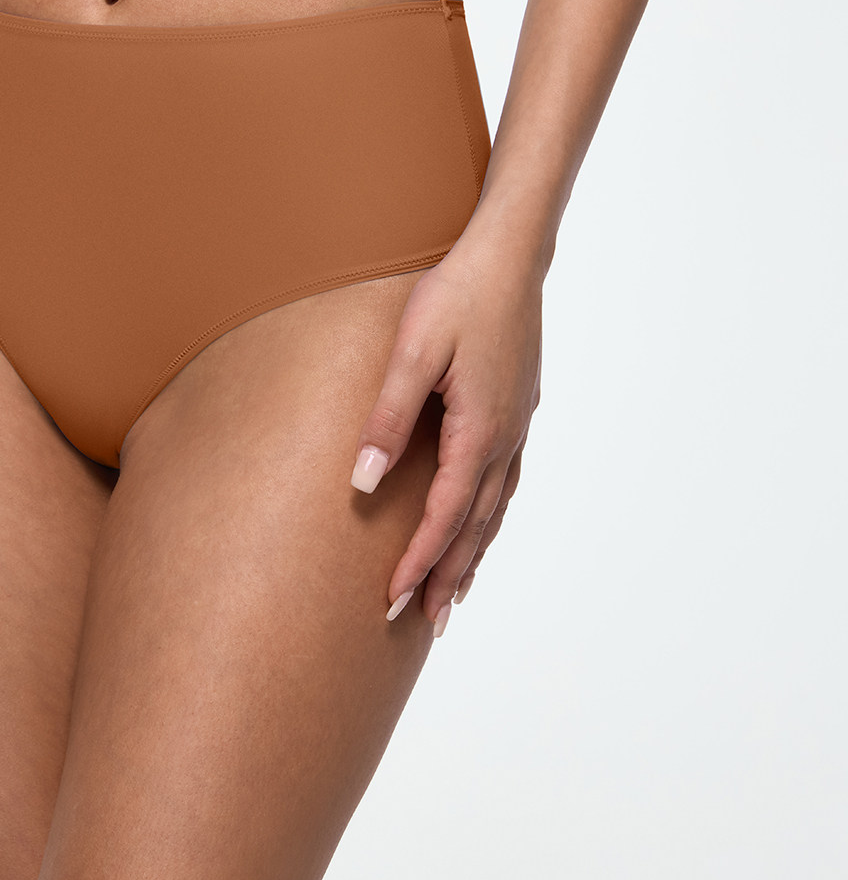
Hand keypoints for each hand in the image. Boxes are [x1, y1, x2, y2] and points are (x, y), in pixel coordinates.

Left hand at [351, 224, 542, 632]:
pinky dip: (487, 523)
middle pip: (474, 529)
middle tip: (425, 625)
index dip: (418, 563)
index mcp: (479, 432)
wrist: (511, 253)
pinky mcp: (517, 414)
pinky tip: (477, 533)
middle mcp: (504, 440)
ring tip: (453, 599)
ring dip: (471, 558)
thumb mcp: (412, 353)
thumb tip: (362, 482)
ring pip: (493, 513)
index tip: (392, 602)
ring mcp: (516, 428)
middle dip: (447, 578)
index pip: (443, 518)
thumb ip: (386, 420)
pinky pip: (503, 487)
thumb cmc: (455, 295)